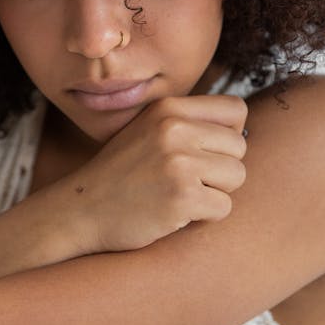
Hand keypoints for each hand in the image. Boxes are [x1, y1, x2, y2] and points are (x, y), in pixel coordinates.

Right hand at [62, 94, 247, 253]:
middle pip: (239, 146)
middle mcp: (174, 128)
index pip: (235, 110)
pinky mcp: (181, 197)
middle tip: (187, 180)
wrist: (81, 210)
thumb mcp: (148, 130)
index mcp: (168, 108)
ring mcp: (178, 162)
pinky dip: (205, 216)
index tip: (206, 152)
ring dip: (215, 193)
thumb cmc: (122, 173)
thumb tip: (243, 130)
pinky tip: (175, 213)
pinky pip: (224, 207)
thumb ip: (188, 122)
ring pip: (237, 176)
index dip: (228, 134)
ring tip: (180, 194)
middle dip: (221, 169)